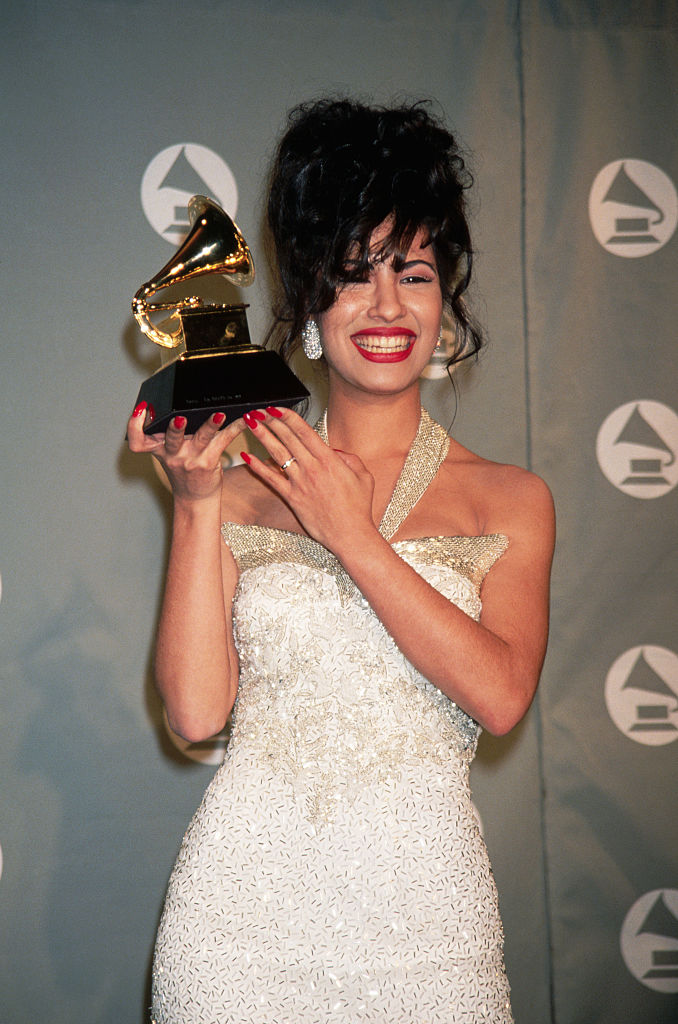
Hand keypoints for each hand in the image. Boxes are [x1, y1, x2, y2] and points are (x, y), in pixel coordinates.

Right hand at [126, 403, 245, 502]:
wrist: (196, 498)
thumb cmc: (184, 469)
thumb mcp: (169, 452)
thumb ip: (169, 432)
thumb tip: (183, 399)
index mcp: (158, 448)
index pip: (137, 440)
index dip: (134, 425)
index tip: (141, 408)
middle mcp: (173, 454)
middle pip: (171, 438)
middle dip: (175, 427)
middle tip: (180, 417)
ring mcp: (192, 459)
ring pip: (201, 438)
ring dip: (210, 425)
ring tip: (218, 415)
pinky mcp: (210, 462)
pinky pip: (223, 440)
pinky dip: (235, 427)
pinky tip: (245, 418)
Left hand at [240, 407, 376, 552]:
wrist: (351, 535)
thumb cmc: (359, 507)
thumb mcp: (363, 476)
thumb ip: (348, 458)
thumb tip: (332, 451)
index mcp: (329, 460)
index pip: (304, 431)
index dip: (288, 417)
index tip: (276, 408)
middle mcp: (312, 469)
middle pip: (287, 438)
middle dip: (271, 421)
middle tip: (259, 410)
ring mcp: (300, 484)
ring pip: (276, 455)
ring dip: (262, 437)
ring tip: (250, 423)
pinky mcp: (292, 499)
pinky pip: (271, 480)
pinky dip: (258, 468)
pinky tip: (247, 457)